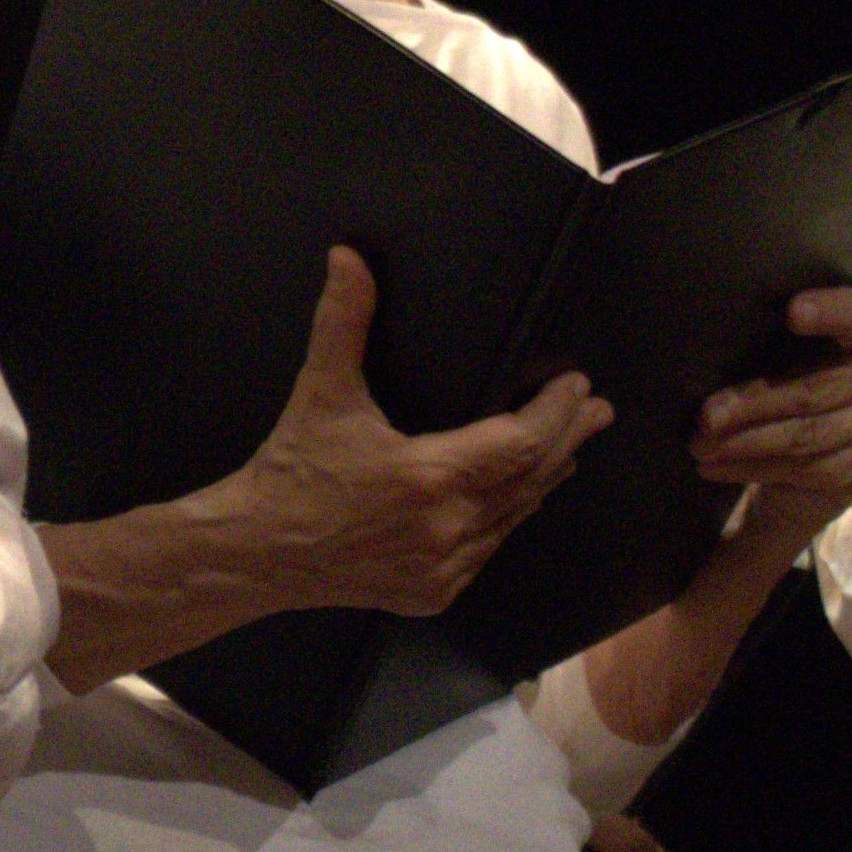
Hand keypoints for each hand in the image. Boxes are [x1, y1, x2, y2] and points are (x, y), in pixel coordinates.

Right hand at [237, 247, 605, 617]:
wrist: (253, 551)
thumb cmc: (290, 472)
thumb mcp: (321, 392)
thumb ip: (343, 321)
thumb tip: (348, 259)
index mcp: (428, 477)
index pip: (521, 441)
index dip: (556, 412)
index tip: (577, 386)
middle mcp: (446, 528)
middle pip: (531, 479)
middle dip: (568, 440)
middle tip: (597, 412)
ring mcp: (443, 568)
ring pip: (514, 518)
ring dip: (542, 480)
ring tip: (566, 449)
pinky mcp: (432, 592)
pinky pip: (488, 551)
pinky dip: (506, 521)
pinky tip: (516, 501)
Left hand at [694, 283, 851, 562]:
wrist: (840, 433)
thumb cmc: (805, 369)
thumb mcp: (799, 344)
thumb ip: (778, 333)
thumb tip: (712, 331)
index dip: (830, 312)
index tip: (792, 312)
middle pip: (814, 391)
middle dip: (753, 405)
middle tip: (705, 417)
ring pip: (807, 436)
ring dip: (746, 443)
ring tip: (700, 445)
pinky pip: (806, 470)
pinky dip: (755, 468)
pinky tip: (718, 467)